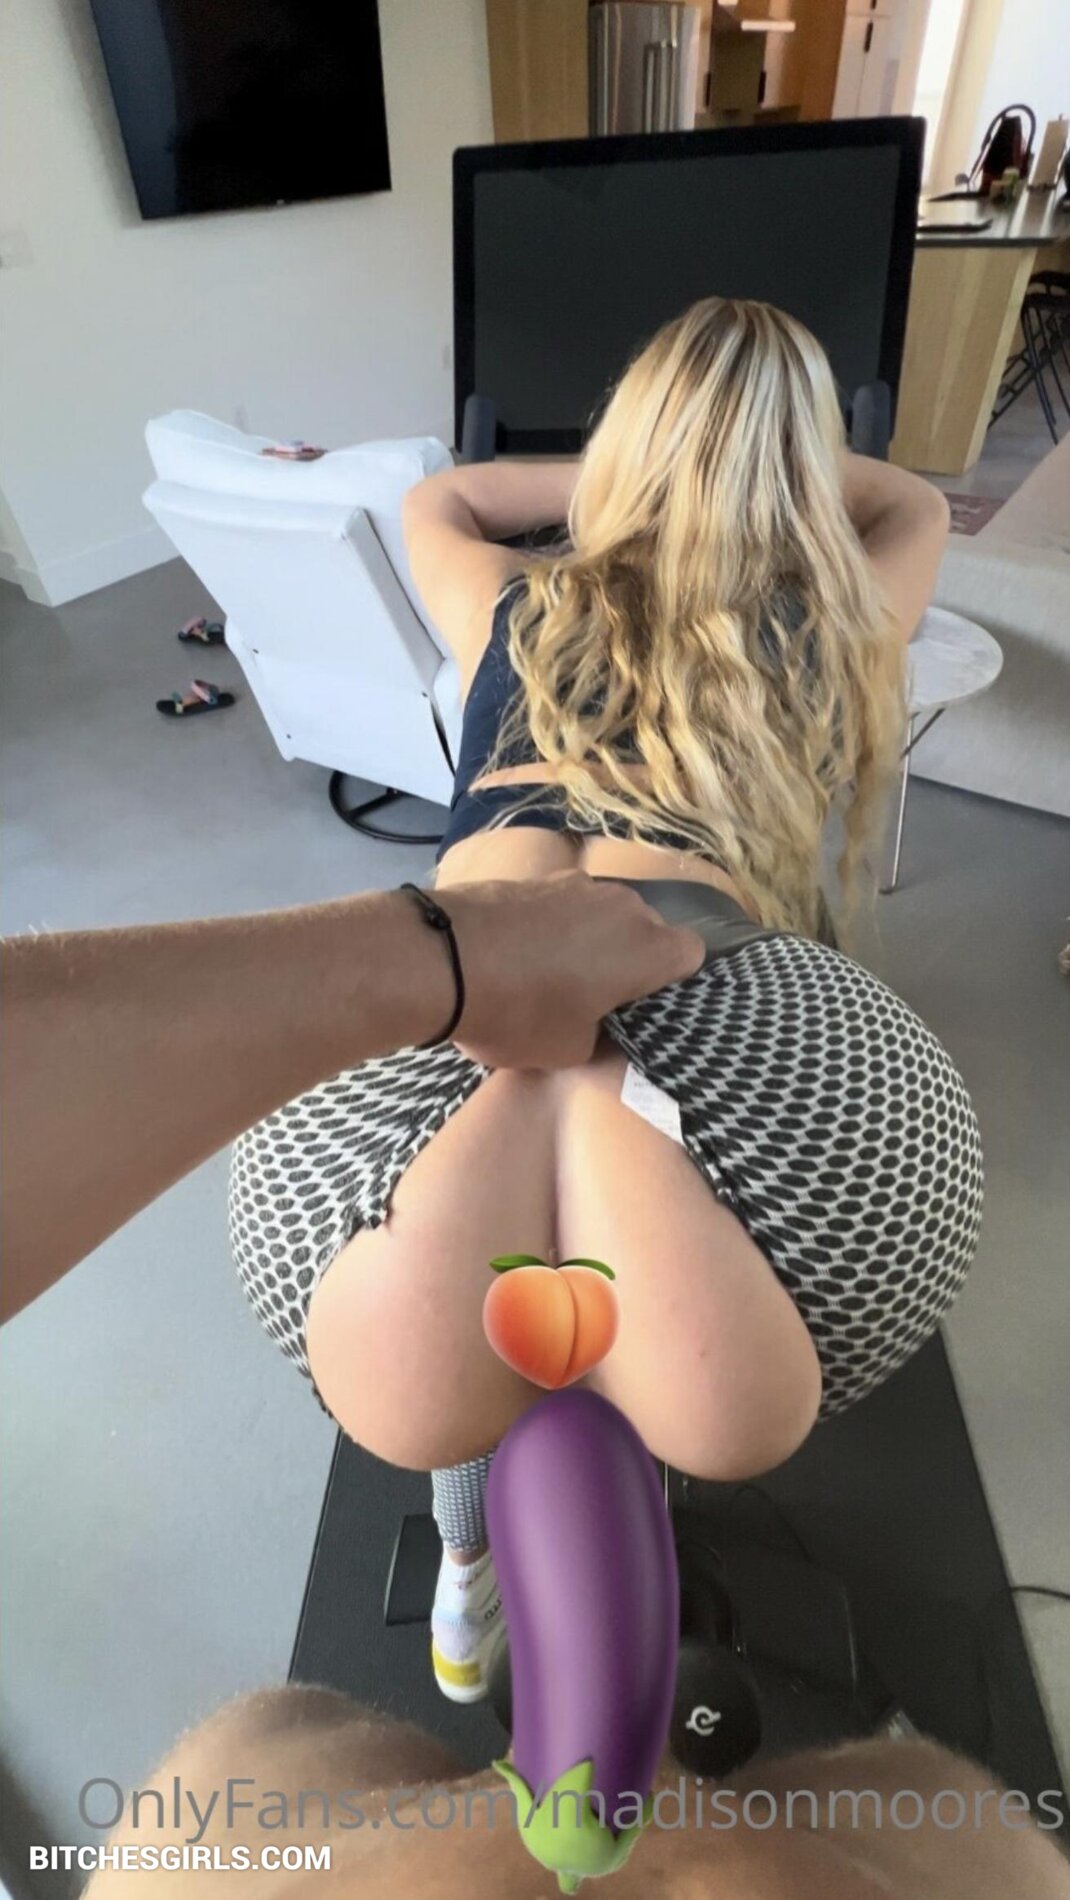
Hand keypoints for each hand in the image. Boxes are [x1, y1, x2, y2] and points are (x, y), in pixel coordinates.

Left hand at [434, 872, 704, 1069]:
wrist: (442, 958)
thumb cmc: (521, 1011)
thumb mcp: (569, 1048)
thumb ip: (602, 1035)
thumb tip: (601, 1025)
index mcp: (647, 948)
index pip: (690, 953)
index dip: (670, 980)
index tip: (642, 1004)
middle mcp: (622, 905)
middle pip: (645, 929)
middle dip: (629, 958)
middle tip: (597, 996)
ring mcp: (577, 884)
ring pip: (602, 914)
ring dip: (590, 939)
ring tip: (551, 975)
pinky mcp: (535, 877)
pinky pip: (563, 905)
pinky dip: (553, 926)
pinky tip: (520, 954)